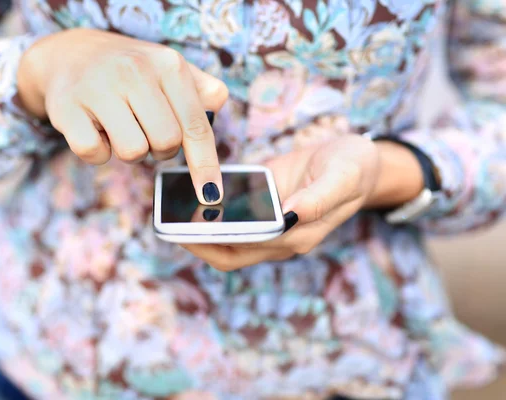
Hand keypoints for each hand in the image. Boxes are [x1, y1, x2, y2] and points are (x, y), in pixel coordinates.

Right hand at [17, 29, 228, 203]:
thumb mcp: (168, 69)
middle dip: (160, 149)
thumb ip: (200, 89)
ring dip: (131, 151)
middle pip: (167, 143)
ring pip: (134, 152)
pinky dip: (99, 152)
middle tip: (145, 129)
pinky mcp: (67, 108)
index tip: (211, 195)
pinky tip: (95, 129)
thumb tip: (218, 103)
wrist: (71, 53)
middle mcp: (135, 71)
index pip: (196, 126)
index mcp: (168, 64)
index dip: (206, 165)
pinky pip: (95, 155)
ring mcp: (99, 88)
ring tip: (120, 126)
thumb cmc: (131, 71)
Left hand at [182, 135, 381, 270]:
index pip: (246, 250)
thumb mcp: (344, 174)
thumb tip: (290, 214)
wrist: (357, 161)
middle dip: (196, 241)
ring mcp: (270, 223)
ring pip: (227, 238)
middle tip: (166, 222)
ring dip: (199, 229)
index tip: (182, 231)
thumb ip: (320, 196)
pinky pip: (232, 217)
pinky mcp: (263, 205)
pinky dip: (211, 212)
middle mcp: (280, 236)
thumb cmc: (354, 167)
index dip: (212, 244)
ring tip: (171, 209)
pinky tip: (191, 193)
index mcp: (297, 234)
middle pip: (229, 252)